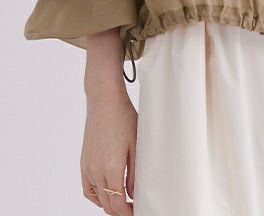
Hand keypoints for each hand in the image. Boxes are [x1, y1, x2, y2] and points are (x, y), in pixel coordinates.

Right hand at [81, 87, 136, 213]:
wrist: (104, 101)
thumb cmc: (123, 117)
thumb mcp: (135, 144)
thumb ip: (134, 172)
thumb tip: (132, 193)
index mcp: (111, 168)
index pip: (118, 203)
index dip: (127, 212)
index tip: (137, 212)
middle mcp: (96, 171)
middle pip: (107, 204)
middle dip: (120, 211)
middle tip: (133, 209)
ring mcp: (87, 167)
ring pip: (97, 198)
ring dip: (109, 204)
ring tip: (123, 203)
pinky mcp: (83, 162)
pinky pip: (87, 188)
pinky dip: (96, 197)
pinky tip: (105, 195)